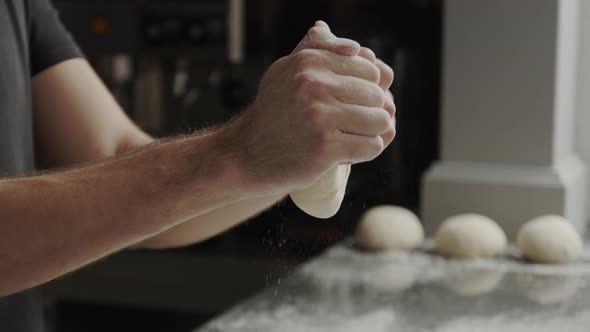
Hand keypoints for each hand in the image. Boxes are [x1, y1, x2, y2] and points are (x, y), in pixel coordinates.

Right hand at [225, 22, 394, 193]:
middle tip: (349, 123)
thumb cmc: (274, 111)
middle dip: (370, 111)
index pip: (371, 70)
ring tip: (352, 136)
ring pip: (380, 120)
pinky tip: (347, 151)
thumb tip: (354, 47)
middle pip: (377, 95)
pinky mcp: (324, 148)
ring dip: (371, 132)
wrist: (248, 154)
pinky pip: (372, 145)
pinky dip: (365, 151)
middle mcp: (313, 85)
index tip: (349, 103)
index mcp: (309, 63)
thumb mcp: (287, 72)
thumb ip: (318, 51)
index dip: (366, 89)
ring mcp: (319, 117)